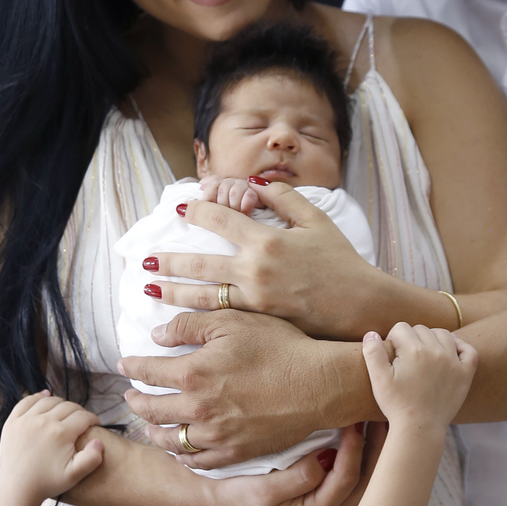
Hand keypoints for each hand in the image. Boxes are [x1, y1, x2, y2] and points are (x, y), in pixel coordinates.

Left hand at [0, 392, 104, 505]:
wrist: (17, 488)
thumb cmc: (47, 483)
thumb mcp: (74, 475)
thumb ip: (91, 459)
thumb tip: (99, 441)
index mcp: (61, 433)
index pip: (84, 416)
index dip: (93, 419)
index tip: (95, 424)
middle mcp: (44, 421)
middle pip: (68, 406)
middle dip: (79, 411)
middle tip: (82, 420)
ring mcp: (26, 420)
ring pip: (49, 401)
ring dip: (61, 404)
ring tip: (65, 412)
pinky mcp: (13, 421)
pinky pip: (27, 401)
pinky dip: (38, 397)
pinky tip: (45, 396)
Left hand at [118, 310, 373, 469]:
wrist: (318, 385)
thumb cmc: (280, 347)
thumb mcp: (232, 321)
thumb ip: (188, 325)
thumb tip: (156, 336)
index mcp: (192, 373)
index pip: (147, 372)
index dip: (131, 367)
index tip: (124, 365)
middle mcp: (197, 409)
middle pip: (151, 408)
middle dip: (135, 401)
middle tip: (130, 396)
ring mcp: (215, 435)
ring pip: (168, 439)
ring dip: (151, 430)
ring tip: (147, 424)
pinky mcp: (234, 453)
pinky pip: (196, 461)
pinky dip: (180, 456)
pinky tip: (177, 449)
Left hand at [146, 182, 375, 334]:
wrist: (360, 305)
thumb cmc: (342, 261)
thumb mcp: (317, 221)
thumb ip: (284, 197)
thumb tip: (254, 184)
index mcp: (267, 240)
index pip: (221, 220)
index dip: (197, 211)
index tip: (180, 209)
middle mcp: (255, 269)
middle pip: (201, 262)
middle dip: (170, 259)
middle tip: (146, 257)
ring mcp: (255, 298)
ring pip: (203, 294)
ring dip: (173, 290)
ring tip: (150, 288)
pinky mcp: (260, 321)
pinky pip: (221, 316)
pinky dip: (197, 315)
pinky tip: (180, 316)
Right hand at [209, 421, 387, 505]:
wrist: (233, 501)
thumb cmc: (245, 494)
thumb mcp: (264, 489)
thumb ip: (296, 478)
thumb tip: (324, 458)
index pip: (346, 478)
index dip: (353, 448)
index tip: (353, 420)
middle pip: (368, 480)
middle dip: (377, 447)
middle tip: (379, 414)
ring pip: (370, 478)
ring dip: (378, 449)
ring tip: (381, 419)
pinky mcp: (336, 495)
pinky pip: (362, 475)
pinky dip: (369, 453)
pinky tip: (371, 432)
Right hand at [361, 323, 477, 433]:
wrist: (420, 427)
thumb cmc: (397, 405)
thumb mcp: (378, 380)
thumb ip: (373, 353)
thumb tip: (371, 333)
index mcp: (413, 350)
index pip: (401, 328)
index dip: (393, 339)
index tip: (392, 354)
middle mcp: (435, 351)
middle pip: (421, 329)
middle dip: (411, 339)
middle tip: (406, 359)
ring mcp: (453, 362)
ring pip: (443, 335)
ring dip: (433, 339)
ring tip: (424, 355)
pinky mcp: (465, 374)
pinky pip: (469, 350)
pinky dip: (461, 347)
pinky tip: (450, 352)